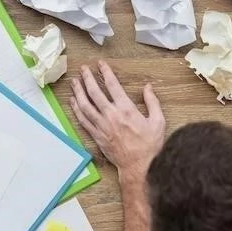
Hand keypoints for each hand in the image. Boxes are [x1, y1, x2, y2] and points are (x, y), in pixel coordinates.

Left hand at [70, 61, 164, 177]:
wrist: (138, 166)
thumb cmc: (149, 145)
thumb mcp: (158, 121)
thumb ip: (152, 102)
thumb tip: (148, 87)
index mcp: (126, 109)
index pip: (112, 85)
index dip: (105, 72)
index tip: (101, 64)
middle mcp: (111, 115)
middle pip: (94, 92)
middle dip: (87, 78)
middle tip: (83, 69)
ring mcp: (102, 126)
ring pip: (85, 105)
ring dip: (78, 91)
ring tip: (74, 82)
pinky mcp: (97, 136)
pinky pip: (83, 120)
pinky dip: (76, 109)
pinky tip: (73, 102)